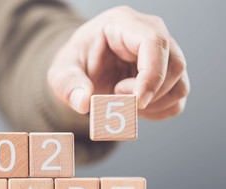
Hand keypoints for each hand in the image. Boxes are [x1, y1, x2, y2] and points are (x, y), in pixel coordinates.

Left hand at [48, 6, 189, 119]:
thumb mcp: (61, 73)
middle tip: (116, 96)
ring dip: (153, 104)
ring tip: (122, 100)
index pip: (154, 42)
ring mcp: (163, 55)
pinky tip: (135, 108)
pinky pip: (177, 98)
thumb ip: (69, 85)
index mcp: (123, 24)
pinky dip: (158, 111)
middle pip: (174, 65)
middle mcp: (151, 34)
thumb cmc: (75, 64)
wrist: (83, 70)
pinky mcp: (167, 75)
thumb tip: (83, 102)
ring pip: (179, 85)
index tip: (137, 101)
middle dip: (148, 93)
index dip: (151, 74)